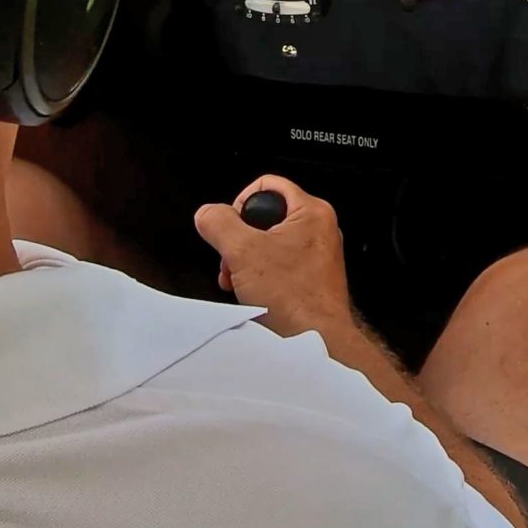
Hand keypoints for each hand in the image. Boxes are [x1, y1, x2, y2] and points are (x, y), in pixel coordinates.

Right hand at [193, 175, 354, 337]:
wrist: (316, 341)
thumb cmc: (294, 299)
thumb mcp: (242, 252)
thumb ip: (219, 224)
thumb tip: (207, 214)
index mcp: (311, 212)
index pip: (268, 185)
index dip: (241, 203)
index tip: (231, 226)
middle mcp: (319, 229)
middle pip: (265, 217)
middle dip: (240, 240)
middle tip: (233, 260)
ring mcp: (317, 255)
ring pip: (268, 244)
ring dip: (245, 261)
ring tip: (239, 280)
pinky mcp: (312, 278)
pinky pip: (278, 266)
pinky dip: (260, 277)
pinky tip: (251, 293)